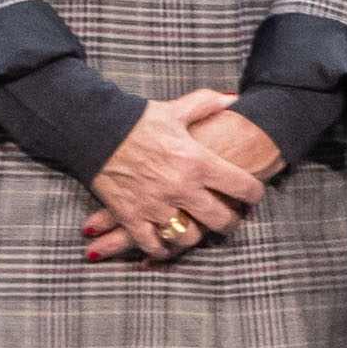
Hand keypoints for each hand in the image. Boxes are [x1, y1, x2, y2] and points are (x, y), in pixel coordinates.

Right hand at [85, 89, 266, 264]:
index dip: (254, 194)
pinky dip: (162, 248)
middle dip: (230, 221)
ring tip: (198, 228)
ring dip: (196, 235)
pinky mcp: (131, 216)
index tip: (252, 195)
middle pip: (222, 219)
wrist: (92, 128)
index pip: (243, 187)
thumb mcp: (175, 110)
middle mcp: (181, 187)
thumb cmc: (136, 119)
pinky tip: (167, 244)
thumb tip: (233, 98)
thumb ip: (206, 104)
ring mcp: (155, 204)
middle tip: (230, 218)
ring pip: (190, 237)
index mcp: (198, 161)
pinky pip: (153, 245)